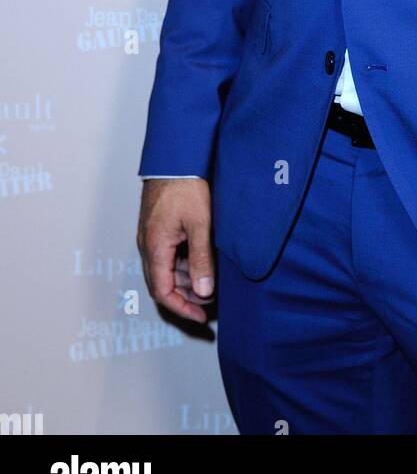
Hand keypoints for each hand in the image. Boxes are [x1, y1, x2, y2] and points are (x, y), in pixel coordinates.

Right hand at [137, 178, 214, 324]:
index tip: (201, 317)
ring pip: (166, 269)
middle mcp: (148, 245)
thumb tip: (204, 292)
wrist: (175, 156)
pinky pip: (168, 255)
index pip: (162, 292)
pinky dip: (183, 264)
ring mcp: (151, 236)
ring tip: (210, 282)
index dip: (181, 308)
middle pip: (163, 283)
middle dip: (186, 296)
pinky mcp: (157, 226)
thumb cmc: (186, 185)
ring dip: (186, 280)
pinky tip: (202, 261)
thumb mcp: (200, 224)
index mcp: (154, 247)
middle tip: (211, 301)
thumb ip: (201, 259)